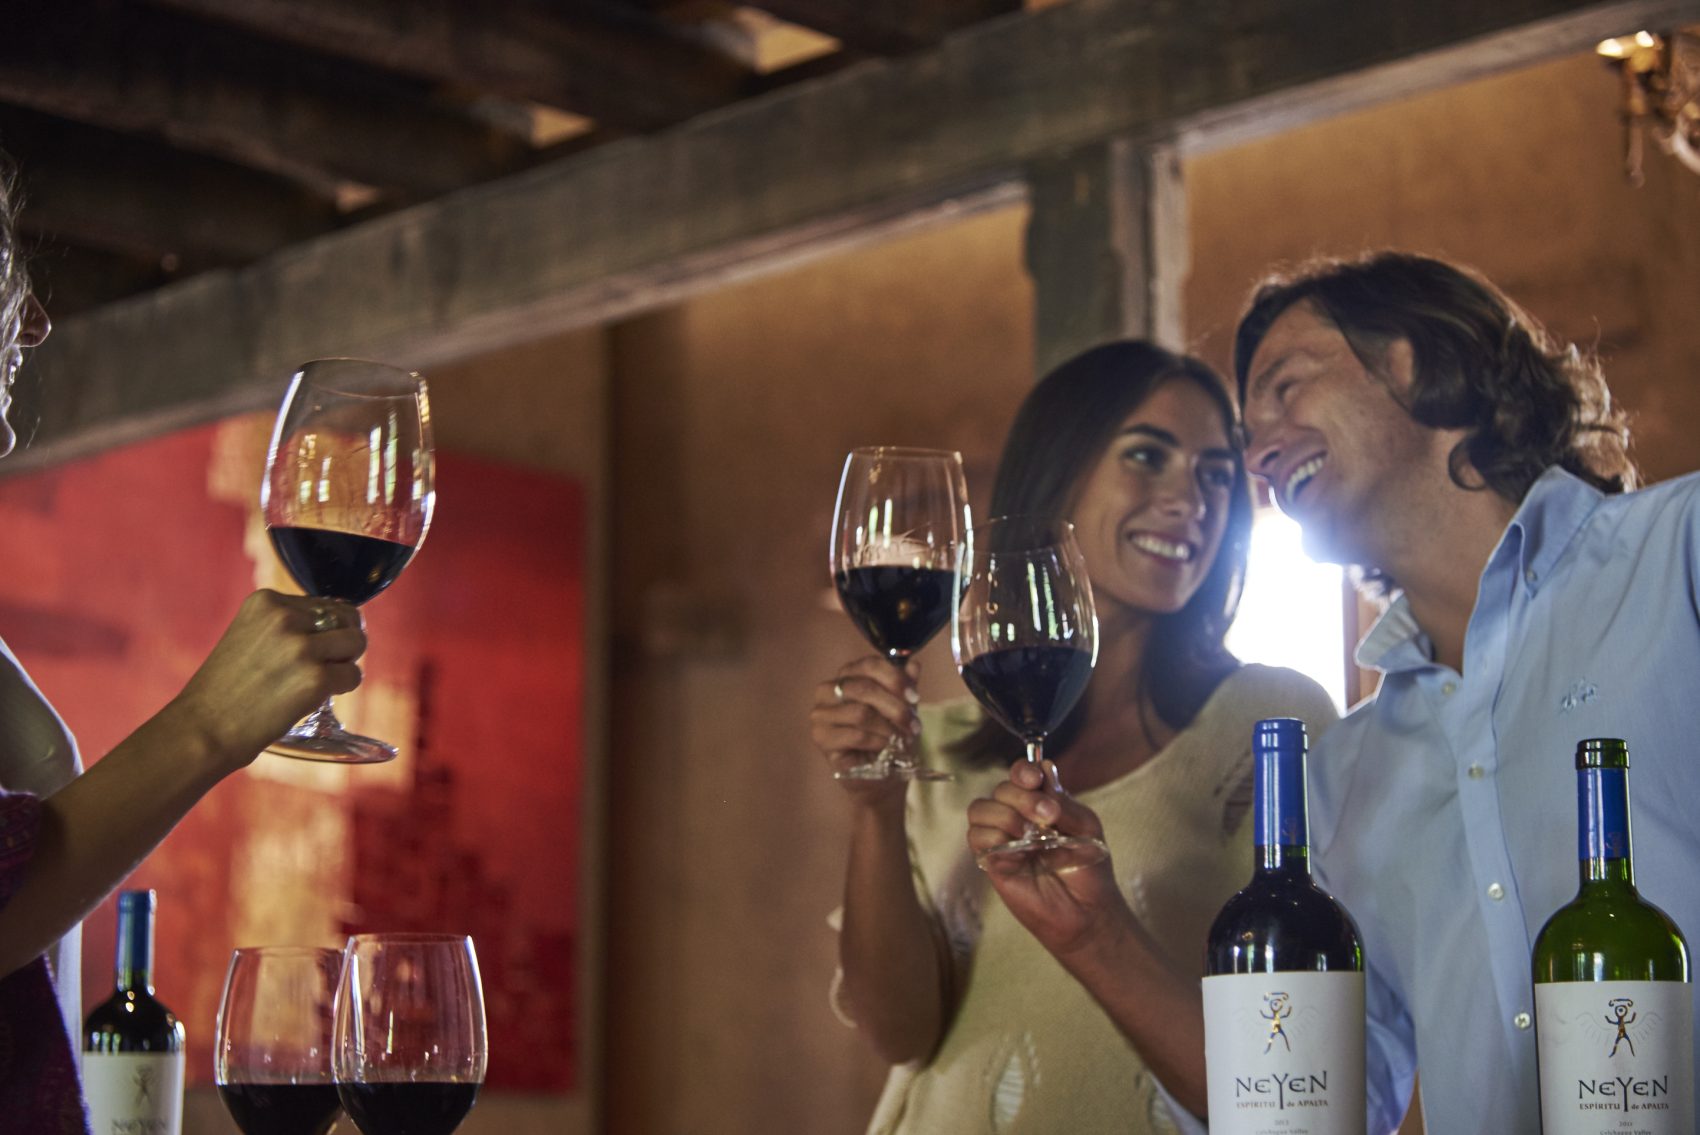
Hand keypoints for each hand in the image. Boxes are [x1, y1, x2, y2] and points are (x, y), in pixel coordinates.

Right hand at [164, 589, 366, 767]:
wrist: (203, 730)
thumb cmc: (226, 690)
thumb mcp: (248, 636)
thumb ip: (285, 625)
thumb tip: (338, 623)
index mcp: (266, 601)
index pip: (325, 604)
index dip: (325, 630)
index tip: (303, 653)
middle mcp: (285, 617)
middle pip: (347, 619)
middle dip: (342, 643)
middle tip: (320, 666)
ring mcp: (301, 646)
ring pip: (356, 643)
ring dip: (344, 664)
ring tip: (316, 682)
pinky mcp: (316, 677)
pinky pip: (353, 675)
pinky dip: (342, 689)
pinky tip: (315, 698)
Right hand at [809, 656, 920, 803]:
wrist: (883, 776)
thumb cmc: (891, 737)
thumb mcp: (904, 708)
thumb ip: (906, 686)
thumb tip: (914, 665)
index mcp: (847, 675)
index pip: (869, 665)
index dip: (895, 678)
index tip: (915, 696)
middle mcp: (827, 690)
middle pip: (864, 688)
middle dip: (895, 707)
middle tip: (913, 724)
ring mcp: (820, 715)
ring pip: (860, 713)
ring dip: (887, 728)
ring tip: (900, 739)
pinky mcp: (821, 738)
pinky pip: (855, 735)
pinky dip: (877, 742)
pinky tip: (885, 748)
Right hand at [966, 759, 1132, 958]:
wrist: (1087, 911)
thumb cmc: (1089, 868)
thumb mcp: (1086, 827)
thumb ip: (1062, 800)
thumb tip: (1043, 769)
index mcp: (1041, 802)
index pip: (1021, 773)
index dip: (1023, 770)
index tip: (1036, 780)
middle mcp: (1018, 815)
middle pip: (1001, 788)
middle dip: (1022, 797)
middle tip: (1048, 816)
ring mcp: (1003, 838)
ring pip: (980, 808)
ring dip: (1005, 816)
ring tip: (1032, 836)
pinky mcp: (992, 861)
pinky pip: (977, 837)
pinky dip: (995, 838)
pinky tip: (1019, 852)